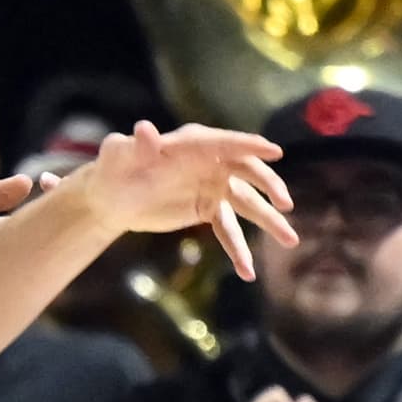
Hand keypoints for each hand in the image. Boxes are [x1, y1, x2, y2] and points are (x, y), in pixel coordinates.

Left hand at [71, 122, 295, 280]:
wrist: (110, 197)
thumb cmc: (113, 168)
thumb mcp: (117, 155)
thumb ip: (133, 145)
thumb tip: (144, 130)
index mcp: (192, 143)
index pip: (224, 143)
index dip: (248, 146)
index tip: (274, 152)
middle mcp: (210, 161)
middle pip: (246, 172)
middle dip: (268, 186)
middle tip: (284, 204)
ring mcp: (213, 186)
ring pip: (247, 204)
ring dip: (268, 222)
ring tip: (291, 241)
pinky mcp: (208, 209)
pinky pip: (229, 230)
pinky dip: (238, 250)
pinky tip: (247, 272)